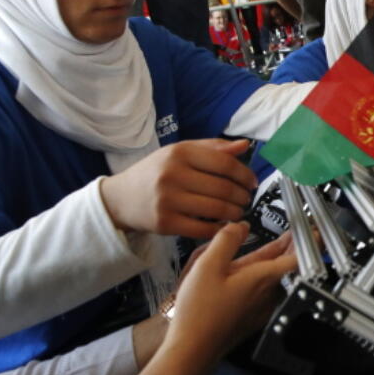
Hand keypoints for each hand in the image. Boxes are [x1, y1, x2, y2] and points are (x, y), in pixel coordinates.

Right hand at [100, 139, 258, 239]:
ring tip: (237, 212)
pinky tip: (222, 224)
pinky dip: (219, 228)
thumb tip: (245, 145)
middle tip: (246, 200)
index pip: (225, 164)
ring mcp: (168, 200)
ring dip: (235, 213)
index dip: (245, 175)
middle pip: (223, 188)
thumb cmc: (156, 172)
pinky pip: (203, 229)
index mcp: (180, 153)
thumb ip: (213, 148)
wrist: (120, 198)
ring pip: (216, 210)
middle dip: (242, 197)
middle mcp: (172, 175)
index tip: (252, 183)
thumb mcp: (181, 152)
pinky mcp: (165, 223)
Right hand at [141, 222, 295, 374]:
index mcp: (263, 279)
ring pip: (272, 278)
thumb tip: (239, 226)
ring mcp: (263, 308)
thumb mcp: (207, 266)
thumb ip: (226, 240)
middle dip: (289, 246)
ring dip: (273, 261)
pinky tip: (249, 271)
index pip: (297, 257)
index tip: (314, 230)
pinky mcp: (254, 318)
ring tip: (275, 245)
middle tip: (292, 231)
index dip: (308, 241)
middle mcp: (269, 294)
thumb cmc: (199, 312)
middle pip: (285, 266)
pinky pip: (263, 291)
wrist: (192, 349)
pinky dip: (261, 277)